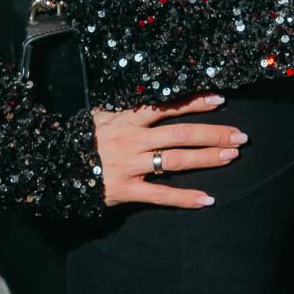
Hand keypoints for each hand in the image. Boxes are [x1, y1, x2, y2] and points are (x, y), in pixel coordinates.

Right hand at [92, 94, 245, 207]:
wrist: (53, 165)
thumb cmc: (82, 137)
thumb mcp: (102, 113)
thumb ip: (129, 107)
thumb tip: (158, 94)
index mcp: (127, 118)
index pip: (167, 107)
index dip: (195, 102)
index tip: (220, 100)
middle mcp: (132, 140)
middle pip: (180, 134)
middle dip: (213, 134)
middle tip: (240, 136)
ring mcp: (129, 166)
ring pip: (175, 161)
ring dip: (206, 158)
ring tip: (231, 156)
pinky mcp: (126, 190)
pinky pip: (160, 195)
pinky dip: (185, 198)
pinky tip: (207, 199)